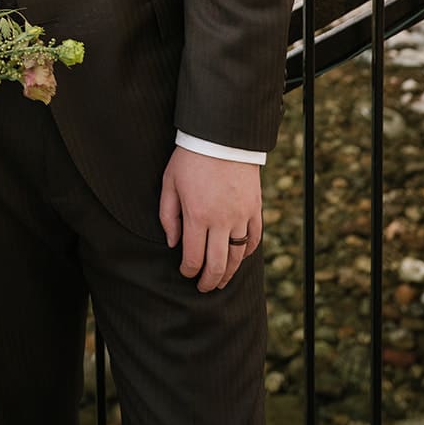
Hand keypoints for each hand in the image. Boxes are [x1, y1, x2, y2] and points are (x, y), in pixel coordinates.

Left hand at [158, 146, 262, 292]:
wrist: (222, 136)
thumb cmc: (190, 158)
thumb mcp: (169, 183)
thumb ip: (168, 216)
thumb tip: (173, 244)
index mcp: (197, 215)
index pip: (193, 257)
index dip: (188, 271)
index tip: (185, 273)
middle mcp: (221, 220)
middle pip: (218, 264)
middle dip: (209, 281)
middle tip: (203, 288)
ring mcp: (241, 216)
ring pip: (238, 256)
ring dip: (229, 273)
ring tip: (221, 280)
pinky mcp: (255, 209)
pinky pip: (254, 238)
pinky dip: (247, 252)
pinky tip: (239, 256)